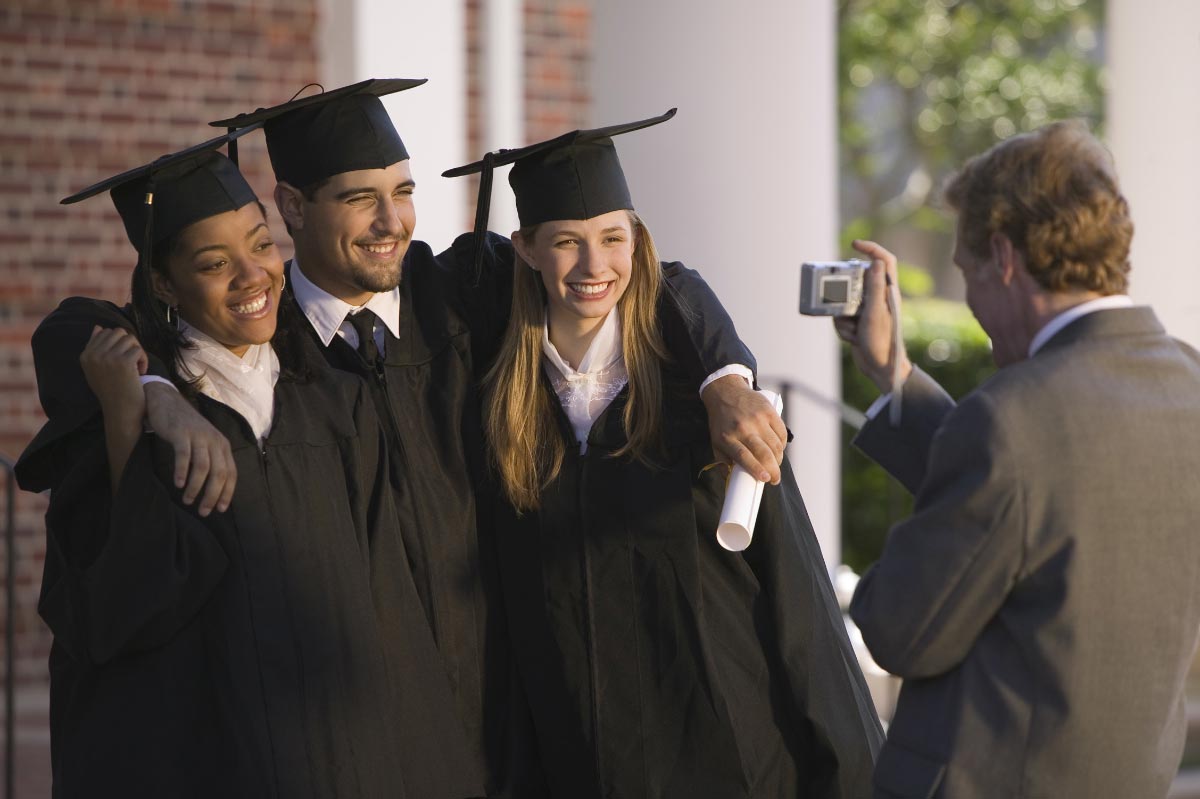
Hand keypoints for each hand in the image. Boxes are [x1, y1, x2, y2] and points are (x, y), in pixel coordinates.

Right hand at [80, 326, 147, 425]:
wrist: (120, 411)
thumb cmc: (112, 391)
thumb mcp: (97, 369)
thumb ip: (96, 348)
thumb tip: (98, 326)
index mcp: (85, 355)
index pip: (104, 332)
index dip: (118, 343)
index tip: (121, 359)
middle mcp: (94, 355)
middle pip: (118, 332)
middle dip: (129, 344)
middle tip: (132, 361)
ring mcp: (108, 358)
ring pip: (130, 339)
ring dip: (137, 352)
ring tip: (136, 368)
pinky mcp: (123, 362)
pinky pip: (138, 350)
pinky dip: (143, 360)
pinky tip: (140, 373)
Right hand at [144, 383, 236, 516]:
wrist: (167, 402)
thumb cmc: (186, 429)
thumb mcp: (204, 444)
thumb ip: (211, 461)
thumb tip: (213, 490)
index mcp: (223, 446)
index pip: (232, 473)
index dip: (227, 493)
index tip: (220, 510)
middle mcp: (215, 441)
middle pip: (219, 473)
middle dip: (212, 495)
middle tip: (203, 511)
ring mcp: (199, 436)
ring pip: (203, 467)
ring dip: (196, 487)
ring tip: (188, 500)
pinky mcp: (182, 433)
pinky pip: (184, 455)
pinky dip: (182, 472)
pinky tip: (179, 484)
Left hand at [701, 374, 786, 484]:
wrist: (725, 392)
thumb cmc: (721, 421)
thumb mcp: (715, 441)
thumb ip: (722, 460)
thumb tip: (730, 479)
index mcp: (727, 437)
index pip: (743, 456)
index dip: (756, 469)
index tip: (765, 479)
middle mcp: (743, 428)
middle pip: (763, 453)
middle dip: (773, 470)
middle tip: (775, 479)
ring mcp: (757, 419)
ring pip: (775, 445)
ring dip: (778, 459)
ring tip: (775, 464)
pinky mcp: (768, 411)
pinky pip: (781, 432)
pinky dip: (782, 444)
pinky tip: (778, 449)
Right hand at [833, 239, 912, 393]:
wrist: (881, 370)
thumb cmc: (883, 342)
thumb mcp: (875, 313)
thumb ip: (875, 286)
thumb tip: (876, 261)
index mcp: (888, 292)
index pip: (884, 260)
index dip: (871, 248)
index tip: (854, 244)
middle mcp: (879, 298)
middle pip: (856, 282)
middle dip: (845, 295)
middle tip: (844, 306)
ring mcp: (867, 311)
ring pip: (844, 301)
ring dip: (843, 317)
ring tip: (853, 330)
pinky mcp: (858, 322)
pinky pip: (841, 317)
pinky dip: (842, 328)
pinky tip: (853, 338)